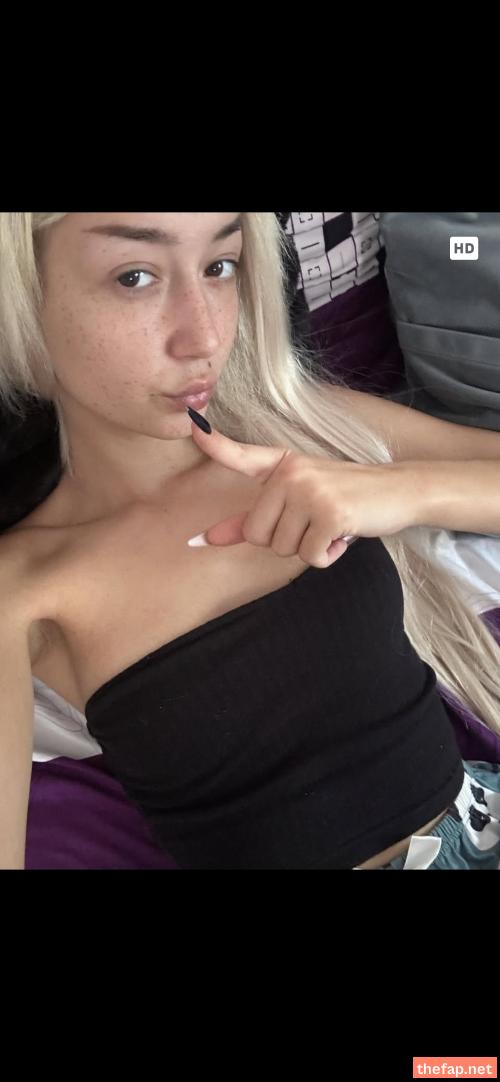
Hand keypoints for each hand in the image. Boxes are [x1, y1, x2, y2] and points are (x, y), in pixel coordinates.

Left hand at [187, 421, 418, 568]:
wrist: (399, 490)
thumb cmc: (345, 497)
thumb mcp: (299, 500)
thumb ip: (253, 519)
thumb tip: (207, 538)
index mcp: (282, 465)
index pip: (242, 456)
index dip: (216, 444)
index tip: (194, 427)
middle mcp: (291, 473)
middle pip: (257, 533)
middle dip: (285, 541)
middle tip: (314, 522)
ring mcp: (311, 491)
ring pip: (283, 548)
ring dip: (309, 549)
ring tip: (331, 526)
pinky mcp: (331, 514)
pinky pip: (310, 556)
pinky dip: (327, 556)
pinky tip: (343, 536)